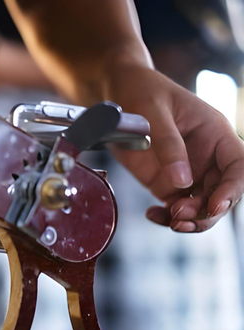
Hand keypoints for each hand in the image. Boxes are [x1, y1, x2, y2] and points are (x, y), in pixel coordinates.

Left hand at [103, 64, 243, 231]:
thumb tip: (182, 181)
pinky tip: (153, 215)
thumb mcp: (154, 111)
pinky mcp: (165, 183)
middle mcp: (207, 157)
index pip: (237, 166)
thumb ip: (168, 143)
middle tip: (179, 217)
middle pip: (221, 193)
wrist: (116, 94)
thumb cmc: (141, 92)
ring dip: (188, 219)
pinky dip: (166, 217)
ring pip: (200, 206)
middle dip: (206, 212)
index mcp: (215, 134)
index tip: (214, 206)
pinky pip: (174, 207)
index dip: (232, 189)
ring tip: (168, 219)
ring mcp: (187, 172)